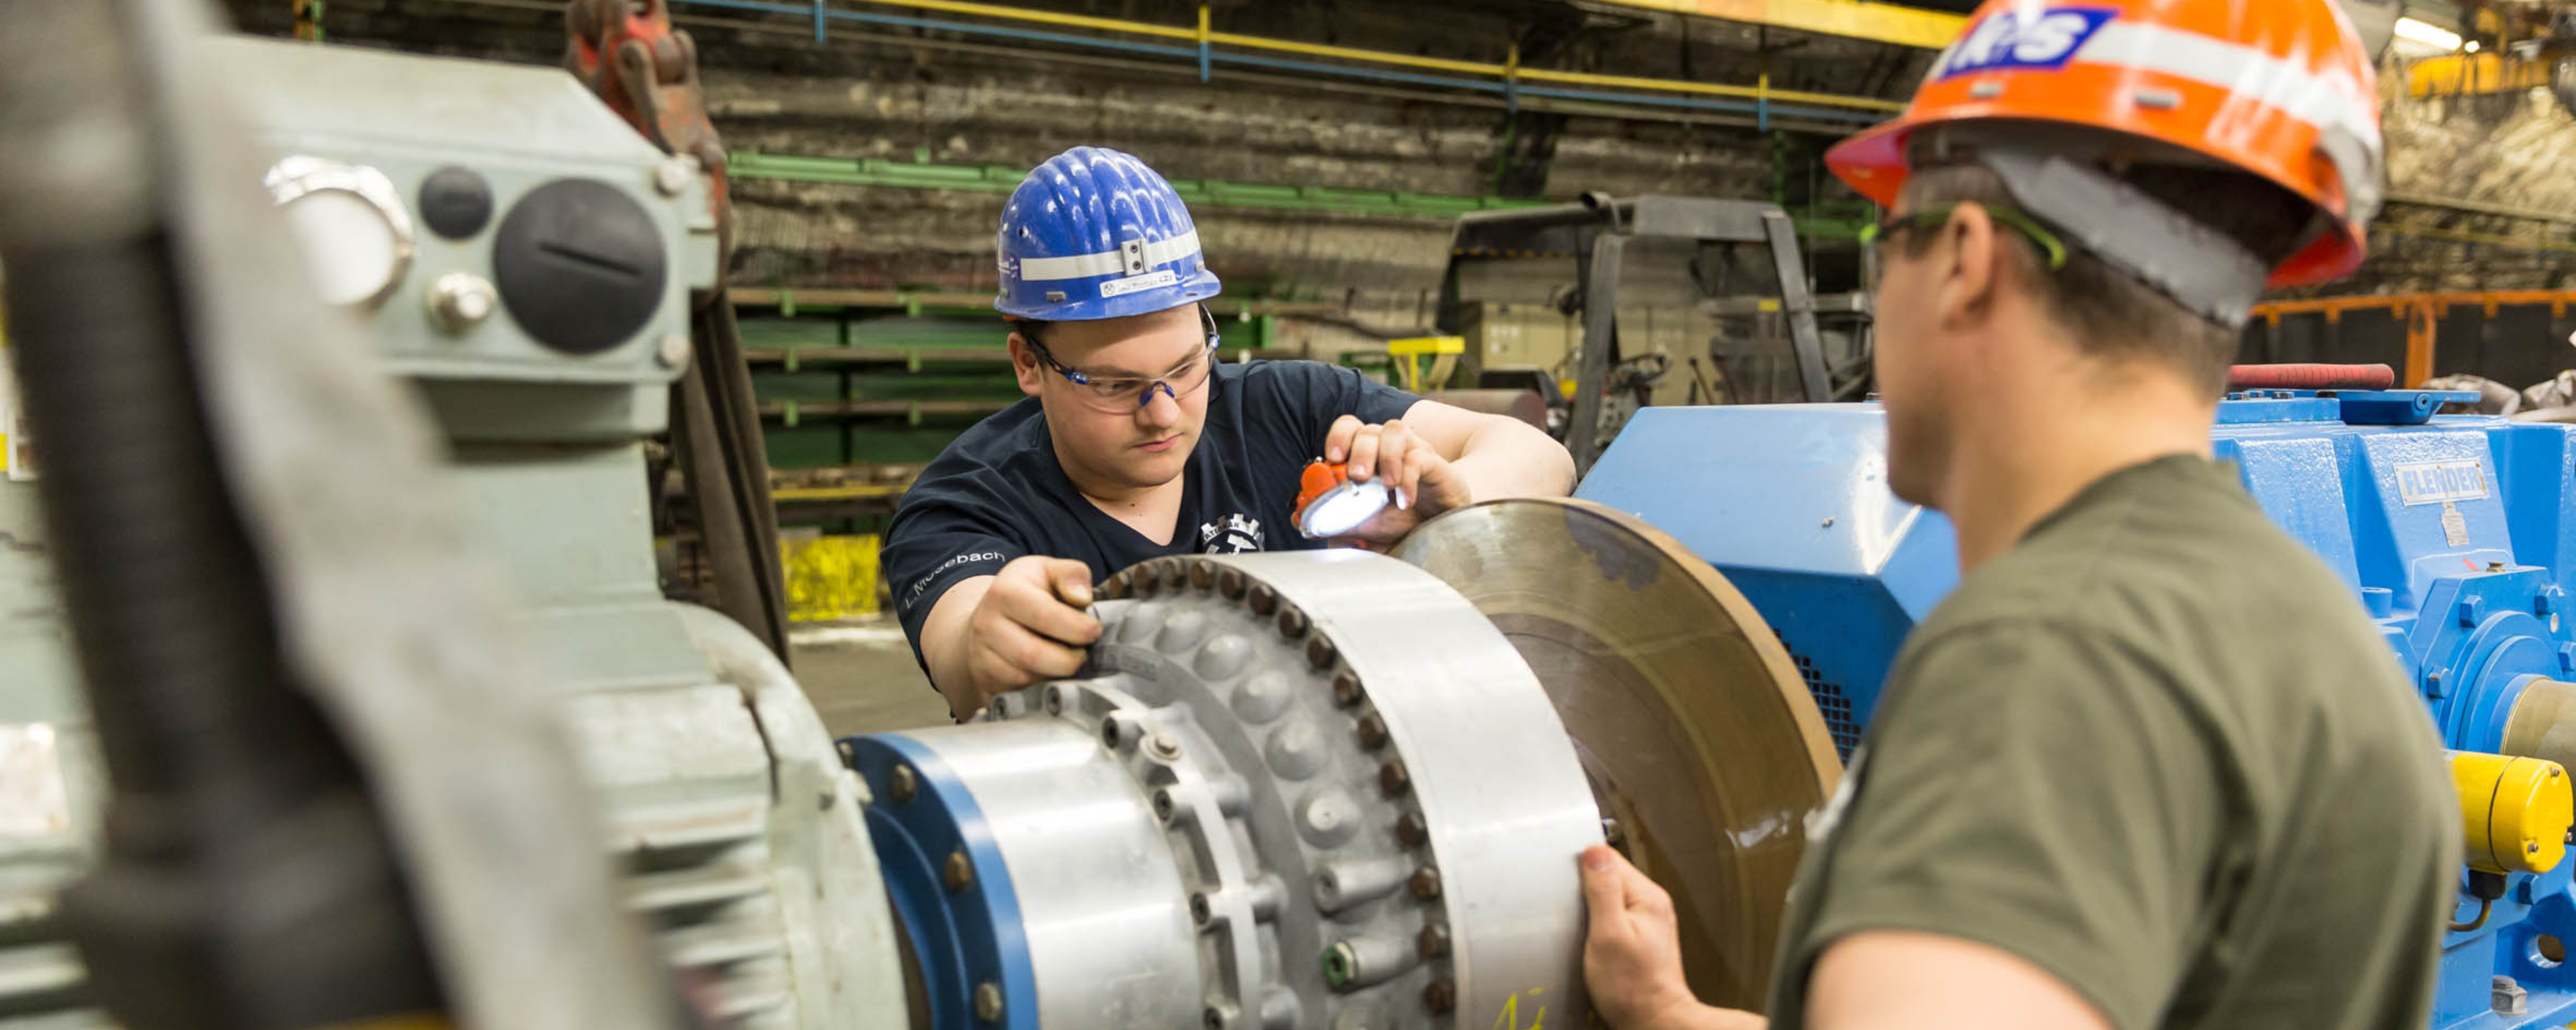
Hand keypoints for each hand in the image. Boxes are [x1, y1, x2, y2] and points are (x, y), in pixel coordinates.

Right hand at [960, 556, 1100, 710]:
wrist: (986, 618)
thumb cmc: (1025, 593)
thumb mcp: (1047, 570)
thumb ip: (1072, 574)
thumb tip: (1083, 598)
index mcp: (1005, 592)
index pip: (1045, 615)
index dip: (1077, 628)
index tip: (1094, 630)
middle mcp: (986, 624)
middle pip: (1033, 655)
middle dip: (1069, 659)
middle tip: (1084, 652)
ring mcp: (981, 655)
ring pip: (1026, 678)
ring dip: (1056, 675)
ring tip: (1068, 659)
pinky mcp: (985, 680)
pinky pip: (1018, 693)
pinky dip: (1041, 687)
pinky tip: (1051, 672)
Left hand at [1322, 414, 1471, 546]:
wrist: (1436, 528)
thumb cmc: (1398, 519)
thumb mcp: (1361, 522)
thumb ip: (1333, 520)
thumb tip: (1300, 519)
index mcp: (1367, 453)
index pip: (1349, 427)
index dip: (1339, 436)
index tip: (1334, 458)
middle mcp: (1388, 446)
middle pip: (1369, 429)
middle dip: (1360, 451)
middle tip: (1358, 478)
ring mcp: (1412, 450)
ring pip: (1394, 430)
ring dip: (1386, 457)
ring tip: (1386, 487)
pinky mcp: (1433, 463)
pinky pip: (1418, 457)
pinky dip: (1408, 477)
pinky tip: (1405, 501)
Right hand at [1581, 846, 1744, 1029]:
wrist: (1653, 1020)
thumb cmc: (1633, 987)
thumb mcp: (1609, 935)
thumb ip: (1602, 891)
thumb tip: (1593, 850)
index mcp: (1647, 896)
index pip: (1609, 858)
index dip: (1583, 869)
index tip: (1572, 891)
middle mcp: (1651, 903)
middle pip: (1609, 875)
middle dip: (1587, 890)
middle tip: (1579, 917)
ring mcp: (1647, 919)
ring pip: (1610, 895)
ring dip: (1593, 906)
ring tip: (1588, 930)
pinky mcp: (1640, 935)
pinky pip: (1613, 914)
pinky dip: (1599, 921)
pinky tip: (1595, 938)